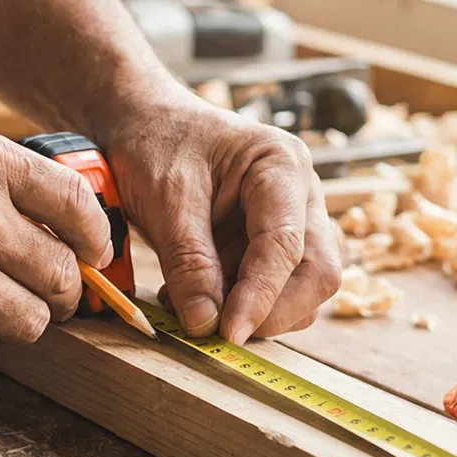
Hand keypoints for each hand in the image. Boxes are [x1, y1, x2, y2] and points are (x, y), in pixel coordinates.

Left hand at [101, 100, 342, 343]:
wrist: (140, 123)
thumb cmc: (156, 142)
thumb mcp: (165, 197)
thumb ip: (188, 261)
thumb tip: (207, 324)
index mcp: (282, 165)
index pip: (287, 244)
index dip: (262, 296)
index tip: (229, 333)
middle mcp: (300, 194)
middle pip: (316, 272)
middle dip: (272, 311)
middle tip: (218, 331)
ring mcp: (291, 220)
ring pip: (300, 288)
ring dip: (254, 312)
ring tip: (192, 305)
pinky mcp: (268, 243)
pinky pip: (272, 289)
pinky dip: (238, 305)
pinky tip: (194, 298)